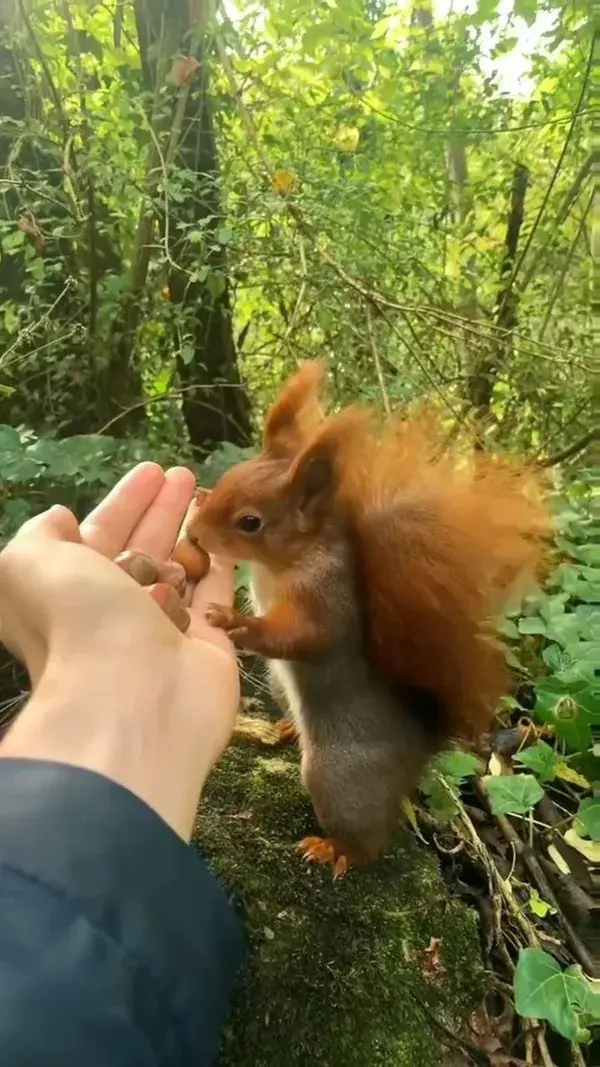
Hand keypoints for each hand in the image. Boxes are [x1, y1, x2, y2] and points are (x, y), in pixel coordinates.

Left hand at [0, 463, 239, 839]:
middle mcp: (113, 614)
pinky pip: (213, 596)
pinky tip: (228, 543)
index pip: (96, 537)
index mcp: (68, 594)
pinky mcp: (206, 646)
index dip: (122, 503)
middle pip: (140, 550)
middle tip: (185, 475)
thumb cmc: (79, 621)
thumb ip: (41, 535)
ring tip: (210, 500)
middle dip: (161, 510)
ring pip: (177, 572)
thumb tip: (63, 520)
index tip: (150, 471)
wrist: (133, 695)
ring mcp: (161, 631)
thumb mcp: (29, 563)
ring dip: (190, 535)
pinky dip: (218, 568)